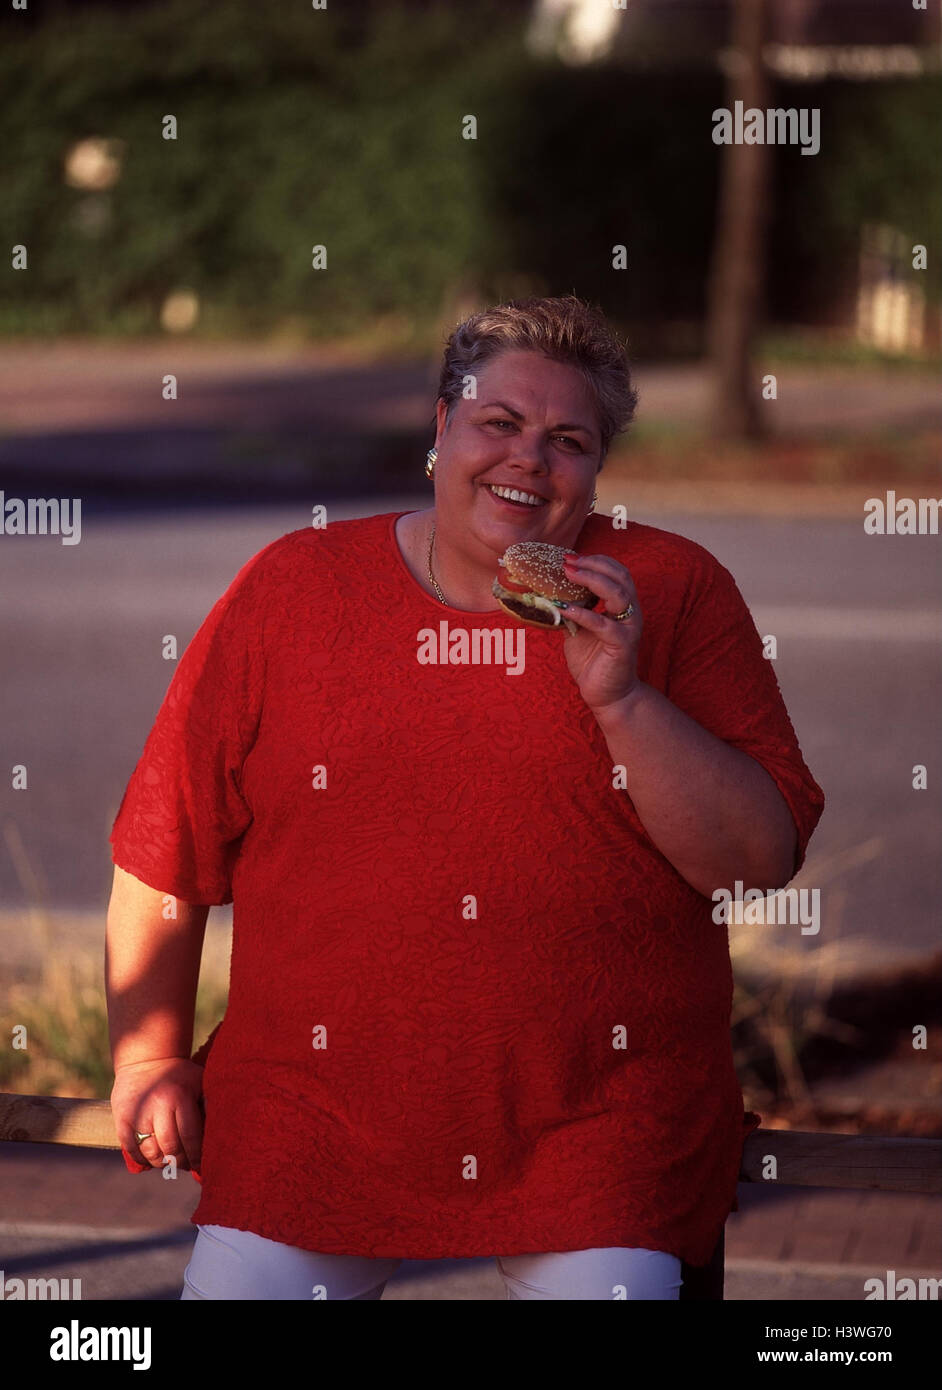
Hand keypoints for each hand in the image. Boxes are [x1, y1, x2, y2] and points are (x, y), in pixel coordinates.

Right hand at [111, 1057, 204, 1171]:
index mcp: (180, 1097)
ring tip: (171, 1162)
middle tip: (186, 1165)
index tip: (201, 1164)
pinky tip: (153, 1159)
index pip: (190, 1137)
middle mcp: (158, 1106)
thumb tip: (222, 1132)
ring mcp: (138, 1114)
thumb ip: (210, 1104)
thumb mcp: (200, 1081)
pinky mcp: (122, 1120)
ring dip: (163, 1163)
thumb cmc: (180, 1075)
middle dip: (181, 1162)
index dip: (197, 1156)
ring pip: (151, 1153)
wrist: (146, 1059)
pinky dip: (143, 1160)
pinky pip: (132, 1150)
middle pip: (170, 1148)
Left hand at [557, 553, 642, 714]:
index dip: (595, 561)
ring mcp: (628, 628)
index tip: (570, 557)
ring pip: (618, 593)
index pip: (616, 572)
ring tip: (569, 574)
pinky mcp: (622, 645)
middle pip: (620, 576)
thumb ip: (572, 610)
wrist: (607, 694)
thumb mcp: (579, 629)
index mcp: (622, 606)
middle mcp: (630, 613)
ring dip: (591, 580)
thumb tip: (546, 593)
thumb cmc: (594, 661)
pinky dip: (583, 613)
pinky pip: (602, 624)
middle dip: (593, 564)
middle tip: (567, 561)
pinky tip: (565, 608)